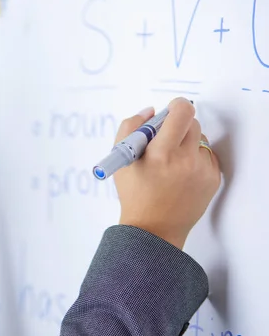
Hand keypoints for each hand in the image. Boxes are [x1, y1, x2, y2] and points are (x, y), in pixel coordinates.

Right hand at [114, 97, 220, 248]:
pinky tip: (181, 173)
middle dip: (178, 127)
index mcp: (161, 154)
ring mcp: (202, 171)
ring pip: (200, 139)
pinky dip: (195, 158)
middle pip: (192, 123)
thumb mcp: (121, 159)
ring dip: (187, 143)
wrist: (154, 228)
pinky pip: (207, 155)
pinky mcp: (213, 179)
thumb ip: (130, 127)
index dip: (176, 106)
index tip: (171, 110)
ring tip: (172, 162)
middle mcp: (185, 161)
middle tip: (165, 140)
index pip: (181, 113)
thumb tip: (150, 111)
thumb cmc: (135, 193)